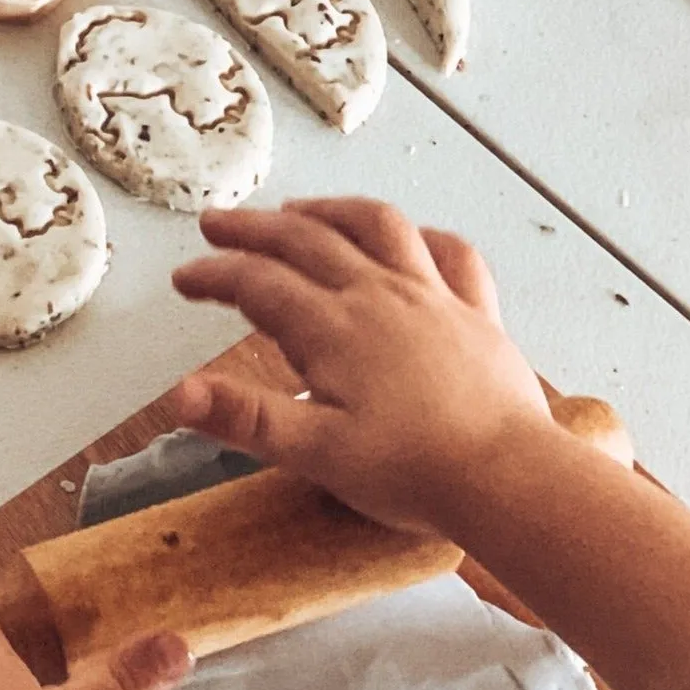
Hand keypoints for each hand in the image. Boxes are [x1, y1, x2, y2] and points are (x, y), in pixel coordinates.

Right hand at [169, 197, 553, 533]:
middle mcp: (378, 296)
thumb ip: (245, 418)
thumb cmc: (412, 472)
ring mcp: (431, 297)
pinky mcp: (476, 313)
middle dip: (253, 228)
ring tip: (299, 209)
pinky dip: (423, 237)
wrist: (510, 479)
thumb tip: (179, 395)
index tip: (184, 279)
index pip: (257, 284)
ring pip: (375, 226)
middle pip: (305, 240)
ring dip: (329, 211)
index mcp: (333, 328)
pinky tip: (408, 238)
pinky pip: (451, 254)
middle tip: (216, 223)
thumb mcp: (315, 454)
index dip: (214, 275)